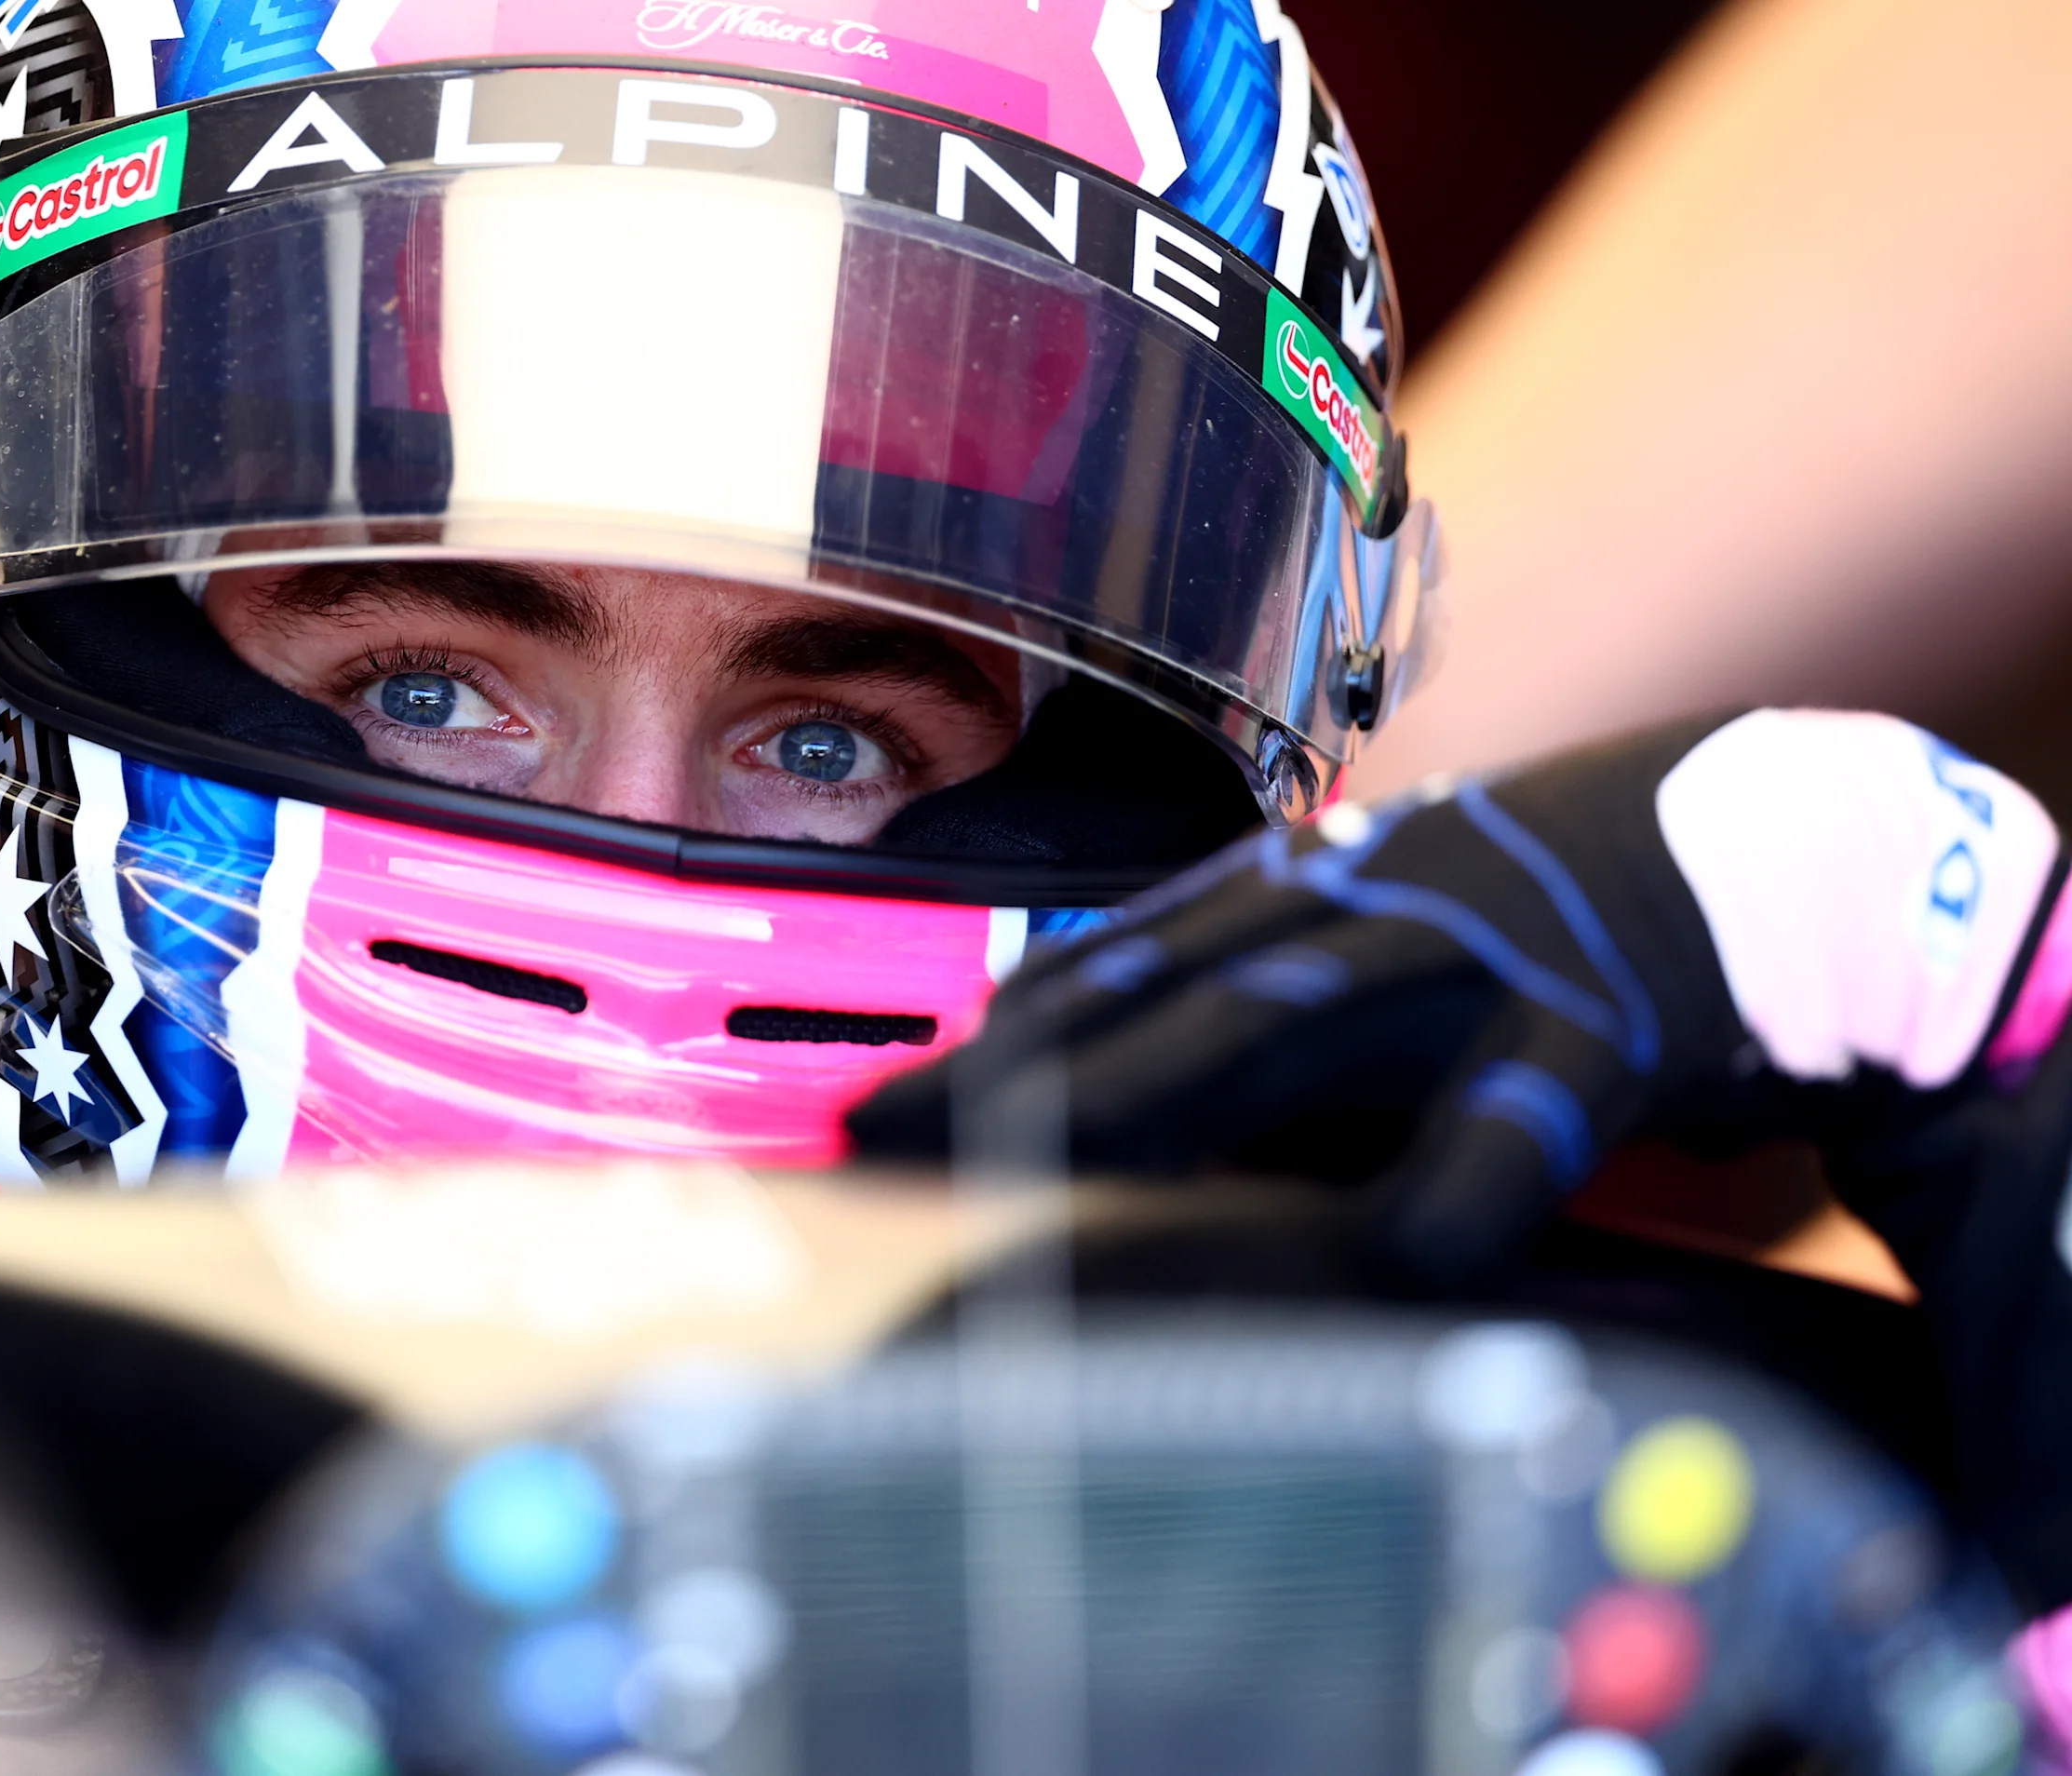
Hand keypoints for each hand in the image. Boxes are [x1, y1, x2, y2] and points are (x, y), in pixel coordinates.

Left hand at [850, 711, 2071, 1283]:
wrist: (1760, 846)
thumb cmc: (1518, 935)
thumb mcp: (1367, 959)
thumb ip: (1248, 1032)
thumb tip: (1086, 1113)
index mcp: (1293, 902)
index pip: (1102, 976)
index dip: (982, 1047)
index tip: (866, 1113)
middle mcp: (1353, 912)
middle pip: (1152, 997)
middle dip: (1011, 1073)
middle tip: (886, 1138)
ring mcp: (1469, 955)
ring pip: (1288, 1023)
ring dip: (1160, 1092)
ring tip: (1044, 1163)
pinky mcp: (1596, 1022)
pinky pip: (1515, 1121)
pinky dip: (1454, 1189)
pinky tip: (1396, 1259)